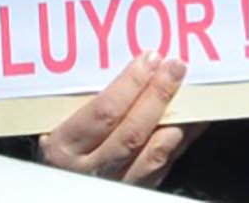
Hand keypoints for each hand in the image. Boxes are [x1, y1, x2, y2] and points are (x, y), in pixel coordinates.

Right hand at [38, 53, 205, 183]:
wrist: (54, 188)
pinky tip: (194, 119)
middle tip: (175, 67)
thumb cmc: (58, 146)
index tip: (149, 59)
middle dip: (158, 95)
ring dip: (177, 119)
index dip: (130, 84)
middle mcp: (89, 169)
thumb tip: (130, 65)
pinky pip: (165, 166)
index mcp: (64, 146)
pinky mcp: (136, 190)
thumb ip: (82, 102)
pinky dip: (183, 139)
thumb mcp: (54, 122)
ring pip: (153, 153)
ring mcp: (115, 183)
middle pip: (132, 131)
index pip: (104, 112)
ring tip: (190, 90)